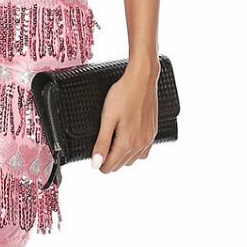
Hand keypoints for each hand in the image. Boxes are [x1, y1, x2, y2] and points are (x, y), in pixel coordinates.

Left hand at [91, 57, 159, 172]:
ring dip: (121, 156)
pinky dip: (134, 151)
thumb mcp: (107, 118)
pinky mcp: (153, 132)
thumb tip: (96, 163)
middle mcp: (140, 145)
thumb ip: (102, 143)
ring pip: (132, 160)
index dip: (99, 162)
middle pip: (121, 165)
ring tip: (112, 141)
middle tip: (101, 145)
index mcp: (127, 143)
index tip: (94, 154)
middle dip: (109, 159)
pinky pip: (143, 152)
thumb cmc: (123, 94)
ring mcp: (149, 139)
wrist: (142, 79)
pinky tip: (127, 140)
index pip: (110, 166)